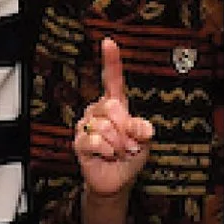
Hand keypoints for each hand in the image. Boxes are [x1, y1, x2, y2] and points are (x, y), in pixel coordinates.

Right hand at [73, 33, 154, 198]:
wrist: (117, 181)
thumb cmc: (130, 156)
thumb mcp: (144, 142)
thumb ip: (142, 130)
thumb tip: (141, 127)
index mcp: (116, 104)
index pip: (113, 79)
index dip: (111, 60)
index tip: (109, 43)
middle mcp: (99, 110)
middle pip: (112, 107)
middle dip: (125, 129)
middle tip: (128, 143)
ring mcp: (87, 124)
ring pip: (104, 126)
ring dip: (117, 144)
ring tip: (118, 151)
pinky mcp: (79, 141)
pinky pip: (94, 140)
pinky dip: (106, 150)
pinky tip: (107, 155)